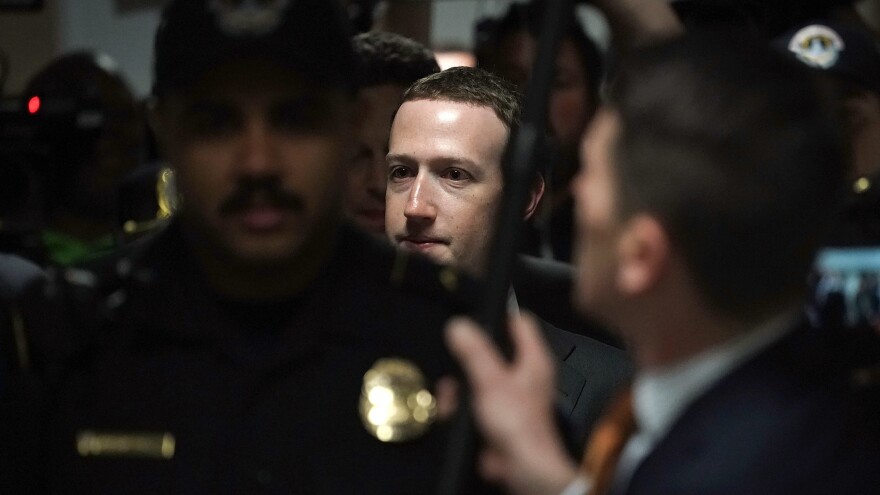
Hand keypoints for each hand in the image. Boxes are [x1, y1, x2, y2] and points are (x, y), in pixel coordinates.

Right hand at [444, 314, 581, 494]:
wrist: (521, 469)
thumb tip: (458, 325)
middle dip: (467, 356)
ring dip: (459, 384)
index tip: (476, 316)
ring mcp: (510, 395)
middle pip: (492, 349)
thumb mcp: (490, 380)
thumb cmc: (519, 427)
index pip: (519, 322)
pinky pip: (472, 400)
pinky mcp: (495, 414)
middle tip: (455, 358)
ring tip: (452, 393)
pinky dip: (459, 405)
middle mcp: (524, 375)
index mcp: (533, 360)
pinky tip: (452, 411)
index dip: (498, 315)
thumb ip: (474, 351)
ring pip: (477, 375)